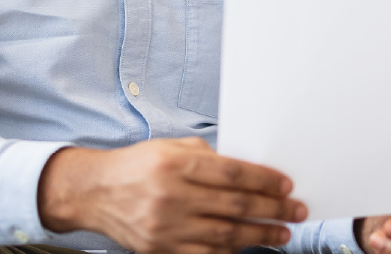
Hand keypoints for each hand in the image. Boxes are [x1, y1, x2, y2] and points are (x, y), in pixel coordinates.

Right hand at [37, 138, 306, 253]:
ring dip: (260, 235)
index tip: (286, 185)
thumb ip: (208, 157)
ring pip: (225, 235)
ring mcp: (165, 227)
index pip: (232, 173)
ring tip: (281, 233)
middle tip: (296, 211)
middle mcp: (171, 195)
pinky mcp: (159, 249)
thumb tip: (249, 171)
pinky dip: (230, 252)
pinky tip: (247, 246)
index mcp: (175, 164)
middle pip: (235, 205)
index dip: (264, 180)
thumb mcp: (171, 147)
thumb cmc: (136, 166)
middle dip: (272, 209)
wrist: (94, 192)